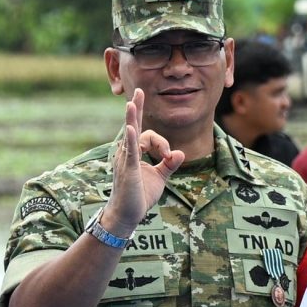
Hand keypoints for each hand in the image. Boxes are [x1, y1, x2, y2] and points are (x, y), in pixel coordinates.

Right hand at [101, 88, 183, 237]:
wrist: (126, 215)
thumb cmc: (139, 196)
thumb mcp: (159, 178)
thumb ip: (169, 164)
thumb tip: (180, 153)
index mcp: (135, 153)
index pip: (148, 135)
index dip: (162, 143)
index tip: (169, 156)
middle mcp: (127, 153)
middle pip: (134, 126)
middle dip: (137, 108)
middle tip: (139, 91)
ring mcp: (126, 160)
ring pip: (130, 135)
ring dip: (132, 118)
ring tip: (132, 103)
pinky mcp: (128, 170)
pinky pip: (130, 152)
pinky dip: (131, 139)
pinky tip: (131, 128)